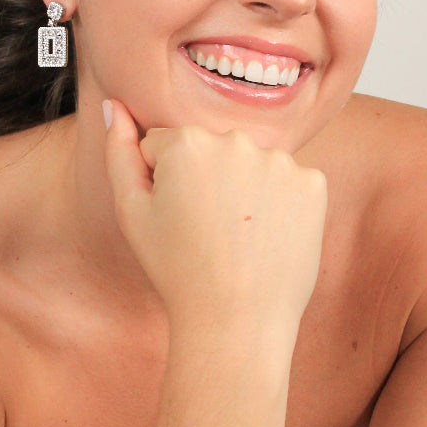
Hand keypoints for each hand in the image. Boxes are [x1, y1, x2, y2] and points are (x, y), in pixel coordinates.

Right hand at [103, 99, 327, 350]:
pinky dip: (279, 204)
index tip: (175, 219)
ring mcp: (281, 161)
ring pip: (250, 164)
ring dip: (243, 189)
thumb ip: (118, 151)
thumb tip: (113, 106)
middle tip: (205, 230)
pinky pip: (287, 183)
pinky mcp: (313, 184)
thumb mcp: (131, 211)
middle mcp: (237, 139)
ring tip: (237, 237)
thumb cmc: (176, 269)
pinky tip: (267, 236)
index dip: (163, 185)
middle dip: (204, 180)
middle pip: (211, 150)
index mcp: (187, 141)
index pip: (165, 146)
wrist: (237, 321)